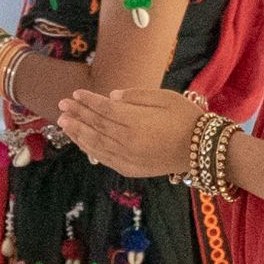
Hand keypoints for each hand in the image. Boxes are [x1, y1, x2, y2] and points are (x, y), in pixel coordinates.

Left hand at [55, 89, 201, 178]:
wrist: (202, 148)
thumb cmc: (186, 117)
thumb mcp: (165, 97)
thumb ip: (135, 96)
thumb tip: (109, 98)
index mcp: (136, 122)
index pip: (104, 110)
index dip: (88, 101)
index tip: (75, 94)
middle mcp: (128, 141)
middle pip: (96, 126)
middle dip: (77, 114)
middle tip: (61, 106)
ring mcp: (128, 158)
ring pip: (95, 144)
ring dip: (77, 132)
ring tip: (63, 123)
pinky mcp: (130, 169)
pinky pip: (104, 158)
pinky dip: (90, 149)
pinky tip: (81, 141)